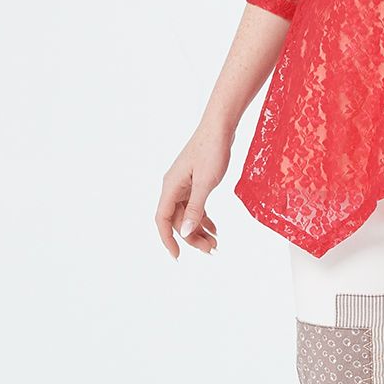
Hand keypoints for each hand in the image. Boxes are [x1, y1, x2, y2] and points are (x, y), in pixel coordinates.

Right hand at [156, 127, 231, 258]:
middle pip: (177, 220)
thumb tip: (184, 232)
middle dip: (192, 237)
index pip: (163, 220)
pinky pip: (195, 206)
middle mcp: (173, 187)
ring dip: (199, 230)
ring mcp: (184, 185)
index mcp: (171, 187)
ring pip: (187, 215)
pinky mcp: (194, 182)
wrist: (220, 127)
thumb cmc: (212, 150)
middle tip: (211, 250)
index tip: (178, 256)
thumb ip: (196, 208)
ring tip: (215, 244)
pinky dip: (203, 218)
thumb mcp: (206, 183)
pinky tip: (214, 229)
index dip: (168, 240)